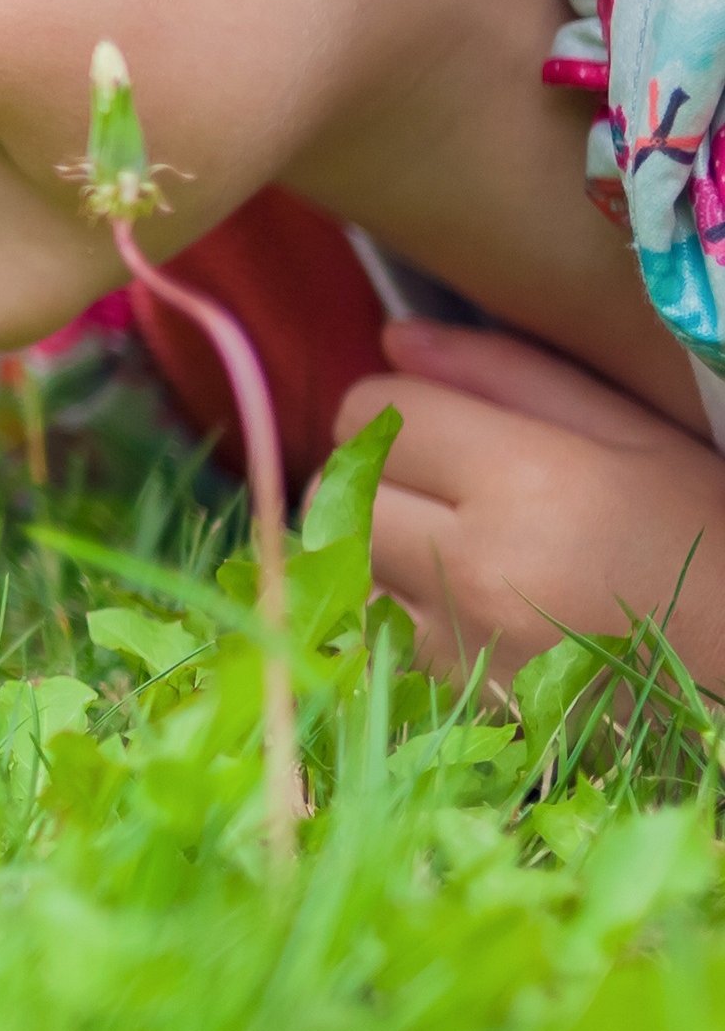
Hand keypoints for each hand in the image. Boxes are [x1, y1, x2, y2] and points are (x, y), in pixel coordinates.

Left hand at [338, 318, 724, 687]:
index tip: (442, 423)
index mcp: (528, 478)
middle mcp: (478, 561)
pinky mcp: (456, 693)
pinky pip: (374, 628)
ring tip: (456, 543)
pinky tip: (464, 600)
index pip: (373, 411)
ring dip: (378, 543)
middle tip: (445, 483)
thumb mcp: (635, 434)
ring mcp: (460, 637)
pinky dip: (397, 606)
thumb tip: (395, 337)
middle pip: (342, 488)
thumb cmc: (706, 537)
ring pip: (346, 561)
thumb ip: (508, 374)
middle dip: (379, 473)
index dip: (399, 406)